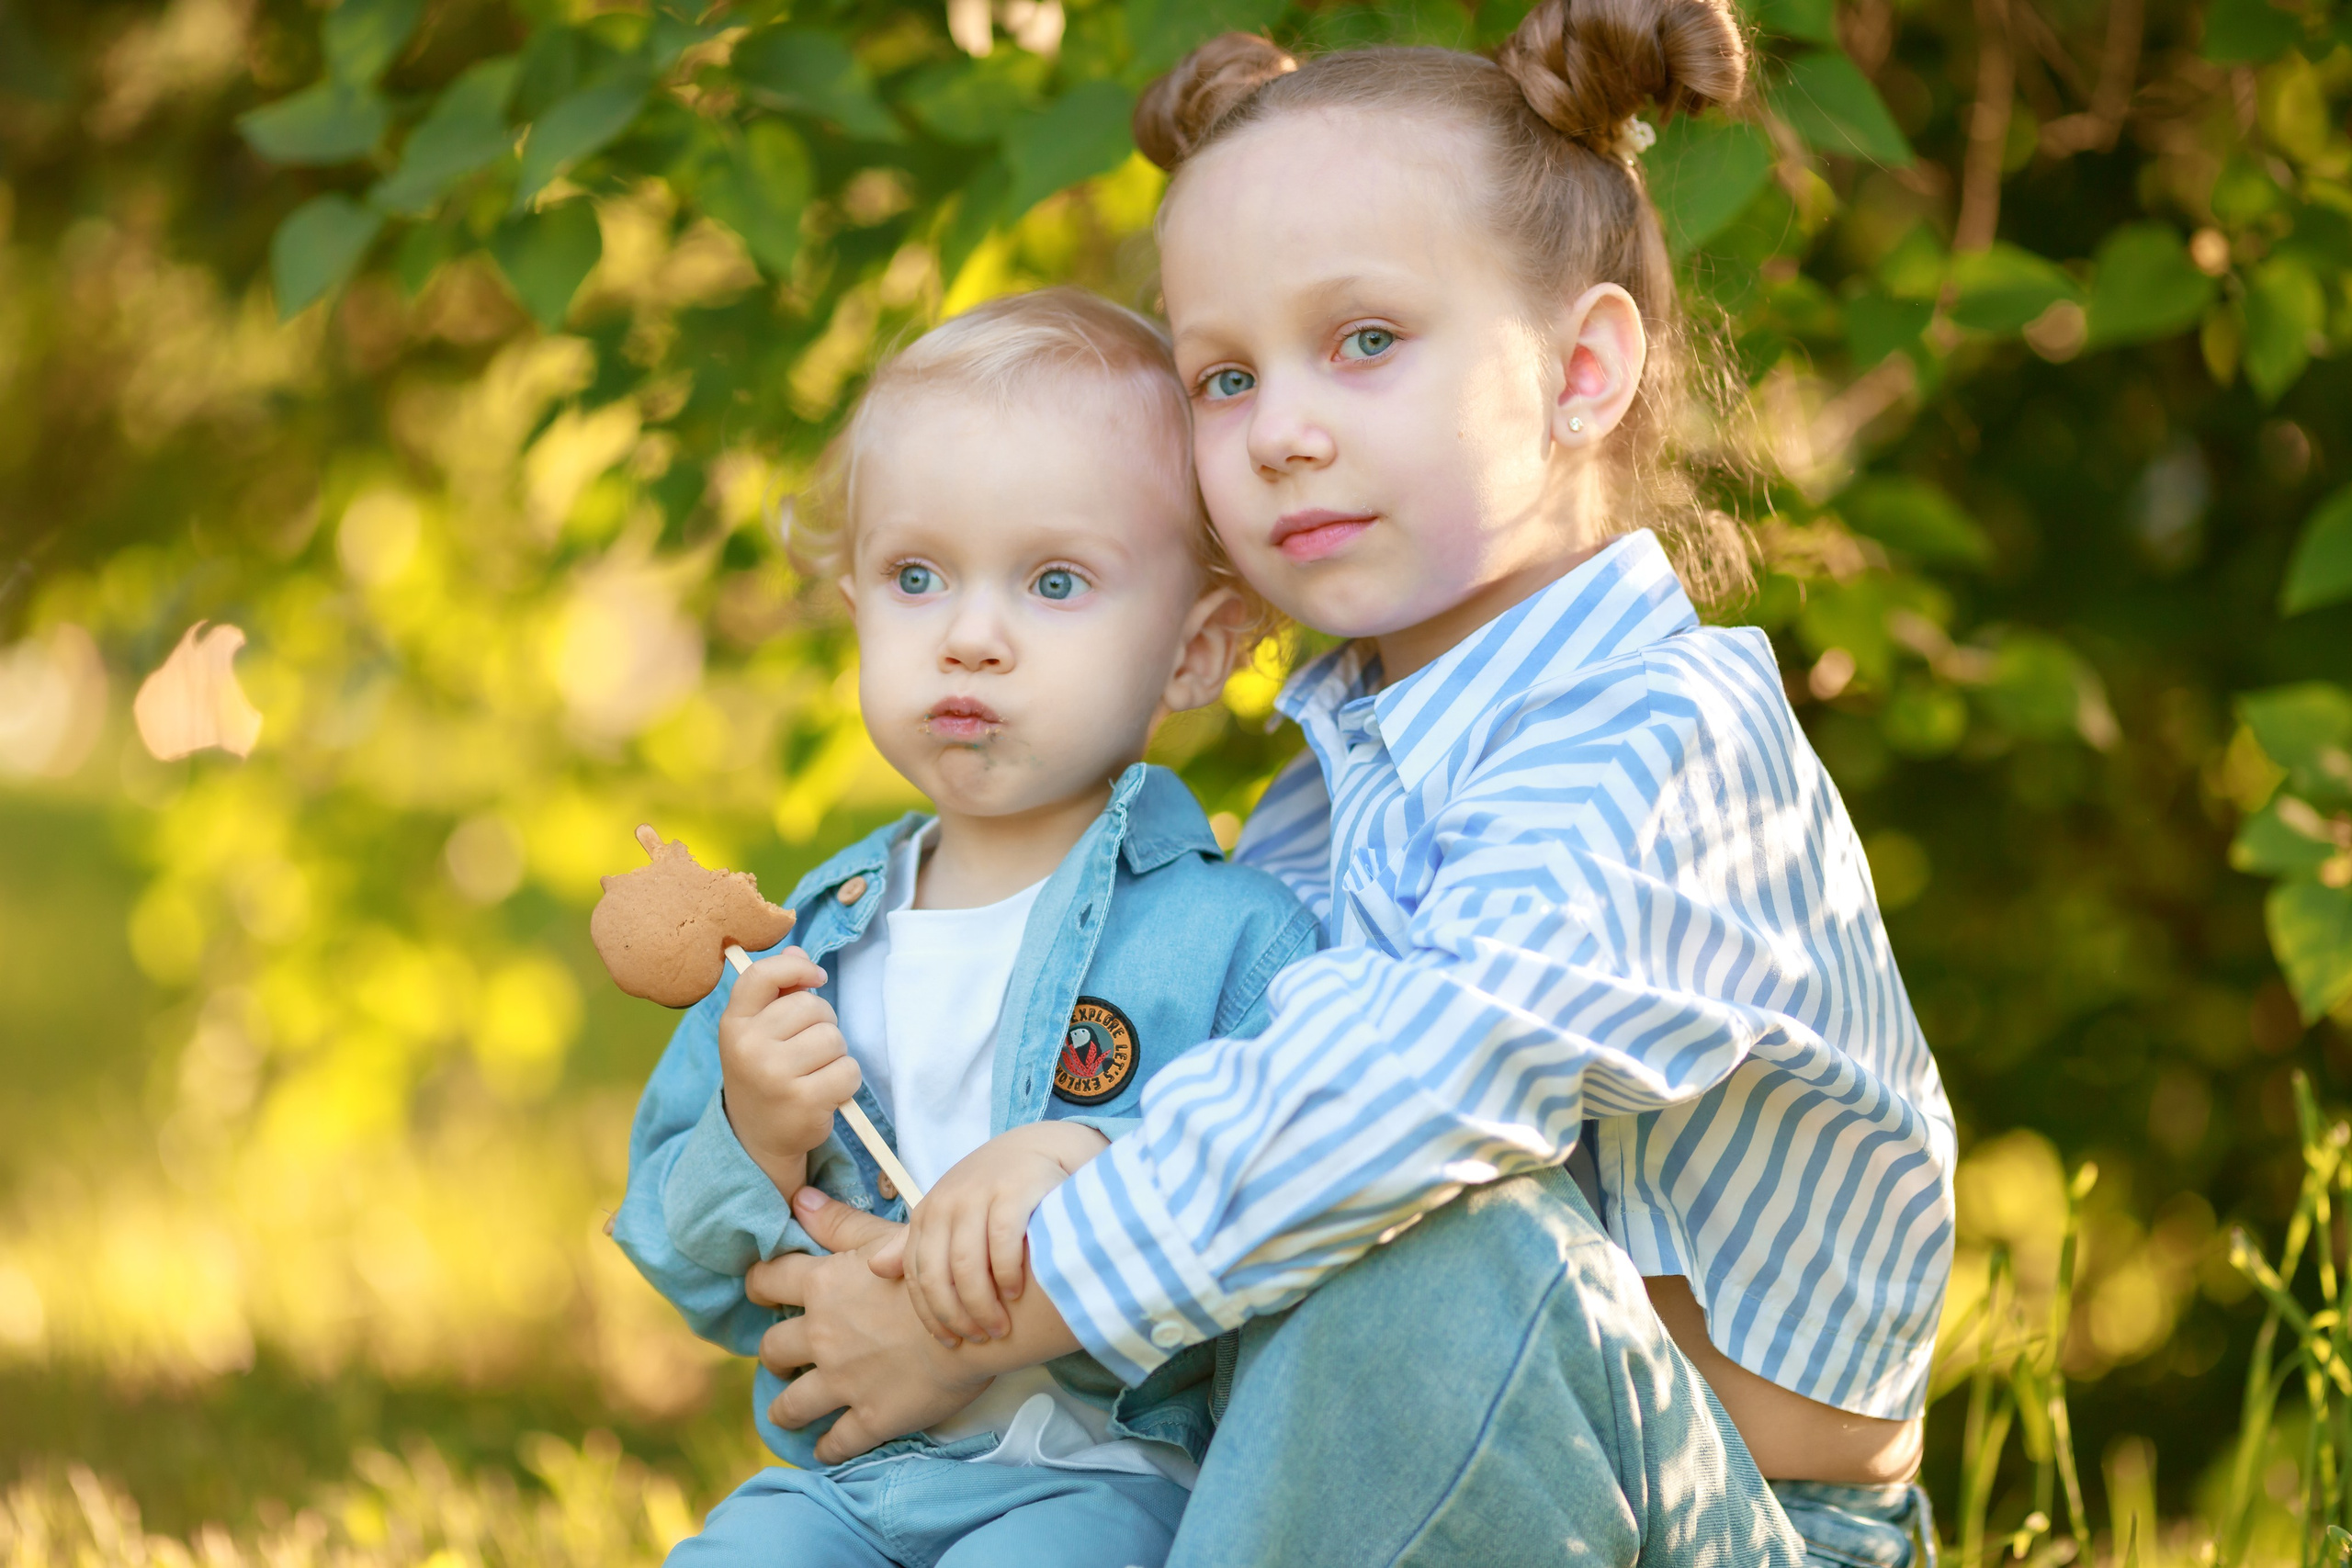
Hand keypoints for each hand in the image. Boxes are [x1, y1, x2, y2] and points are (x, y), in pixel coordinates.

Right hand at [717, 948, 859, 1194]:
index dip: (797, 967)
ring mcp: (774, 1075)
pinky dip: (846, 1081)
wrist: (757, 1139)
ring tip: (815, 1072)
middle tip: (808, 1049)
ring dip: (836, 1054)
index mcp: (734, 1023)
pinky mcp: (803, 1101)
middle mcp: (748, 1047)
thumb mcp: (757, 1031)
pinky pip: (848, 1070)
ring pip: (834, 1038)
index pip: (763, 974)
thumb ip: (777, 990)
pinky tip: (826, 1093)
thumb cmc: (764, 1073)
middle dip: (822, 1023)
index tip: (817, 977)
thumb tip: (798, 949)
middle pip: (812, 1005)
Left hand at [749, 1186, 1084, 1462]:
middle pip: (772, 1348)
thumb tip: (799, 1198)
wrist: (979, 1320)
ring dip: (785, 1409)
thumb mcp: (887, 1237)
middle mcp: (822, 1335)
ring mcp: (843, 1381)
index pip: (766, 1281)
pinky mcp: (870, 1418)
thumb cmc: (938, 1270)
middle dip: (774, 1354)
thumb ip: (839, 1222)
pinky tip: (826, 1448)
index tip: (762, 1292)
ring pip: (791, 1405)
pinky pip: (835, 1443)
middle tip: (784, 1357)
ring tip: (789, 1411)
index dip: (759, 1286)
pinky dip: (827, 1449)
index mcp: (823, 1286)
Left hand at [870, 1121, 1109, 1344]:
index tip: (951, 1343)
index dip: (932, 1315)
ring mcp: (978, 1195)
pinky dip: (1006, 1274)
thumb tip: (873, 1268)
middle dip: (956, 1315)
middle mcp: (946, 1204)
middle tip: (979, 1338)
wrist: (1040, 1151)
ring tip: (999, 1327)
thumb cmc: (993, 1194)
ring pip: (967, 1265)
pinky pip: (1002, 1242)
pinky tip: (1016, 1293)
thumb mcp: (951, 1218)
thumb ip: (916, 1245)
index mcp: (927, 1215)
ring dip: (982, 1304)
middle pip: (938, 1275)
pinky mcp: (1012, 1191)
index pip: (918, 1276)